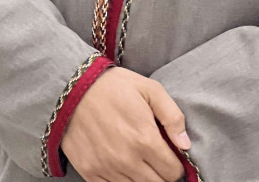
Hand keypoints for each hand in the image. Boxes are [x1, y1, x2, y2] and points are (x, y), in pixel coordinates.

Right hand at [60, 66, 189, 181]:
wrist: (72, 88)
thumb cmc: (113, 86)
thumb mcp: (149, 89)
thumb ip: (173, 116)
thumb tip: (186, 145)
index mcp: (144, 139)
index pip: (173, 173)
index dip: (176, 165)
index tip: (170, 155)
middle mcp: (127, 160)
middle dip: (161, 173)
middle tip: (155, 157)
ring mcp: (107, 169)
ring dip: (142, 177)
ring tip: (137, 158)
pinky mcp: (90, 173)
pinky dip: (121, 180)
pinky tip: (120, 164)